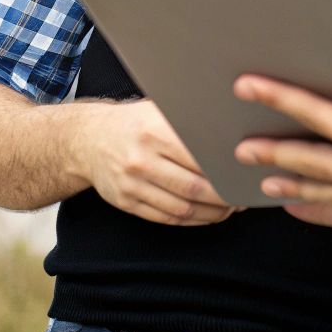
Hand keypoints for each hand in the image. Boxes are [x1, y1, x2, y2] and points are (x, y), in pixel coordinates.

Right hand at [75, 99, 238, 226]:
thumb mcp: (158, 110)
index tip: (243, 175)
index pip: (199, 158)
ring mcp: (132, 184)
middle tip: (242, 196)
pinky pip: (167, 218)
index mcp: (153, 131)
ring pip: (183, 209)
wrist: (88, 139)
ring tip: (230, 208)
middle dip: (224, 197)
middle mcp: (141, 159)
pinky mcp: (126, 203)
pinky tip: (207, 215)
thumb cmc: (134, 123)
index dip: (226, 171)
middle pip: (194, 188)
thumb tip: (232, 129)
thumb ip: (189, 121)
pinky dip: (193, 221)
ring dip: (212, 213)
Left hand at [234, 22, 331, 227]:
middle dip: (272, 153)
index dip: (277, 98)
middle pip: (309, 161)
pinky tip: (317, 206)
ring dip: (294, 186)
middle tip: (238, 151)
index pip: (314, 114)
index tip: (246, 87)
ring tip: (267, 186)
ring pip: (326, 189)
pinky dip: (326, 207)